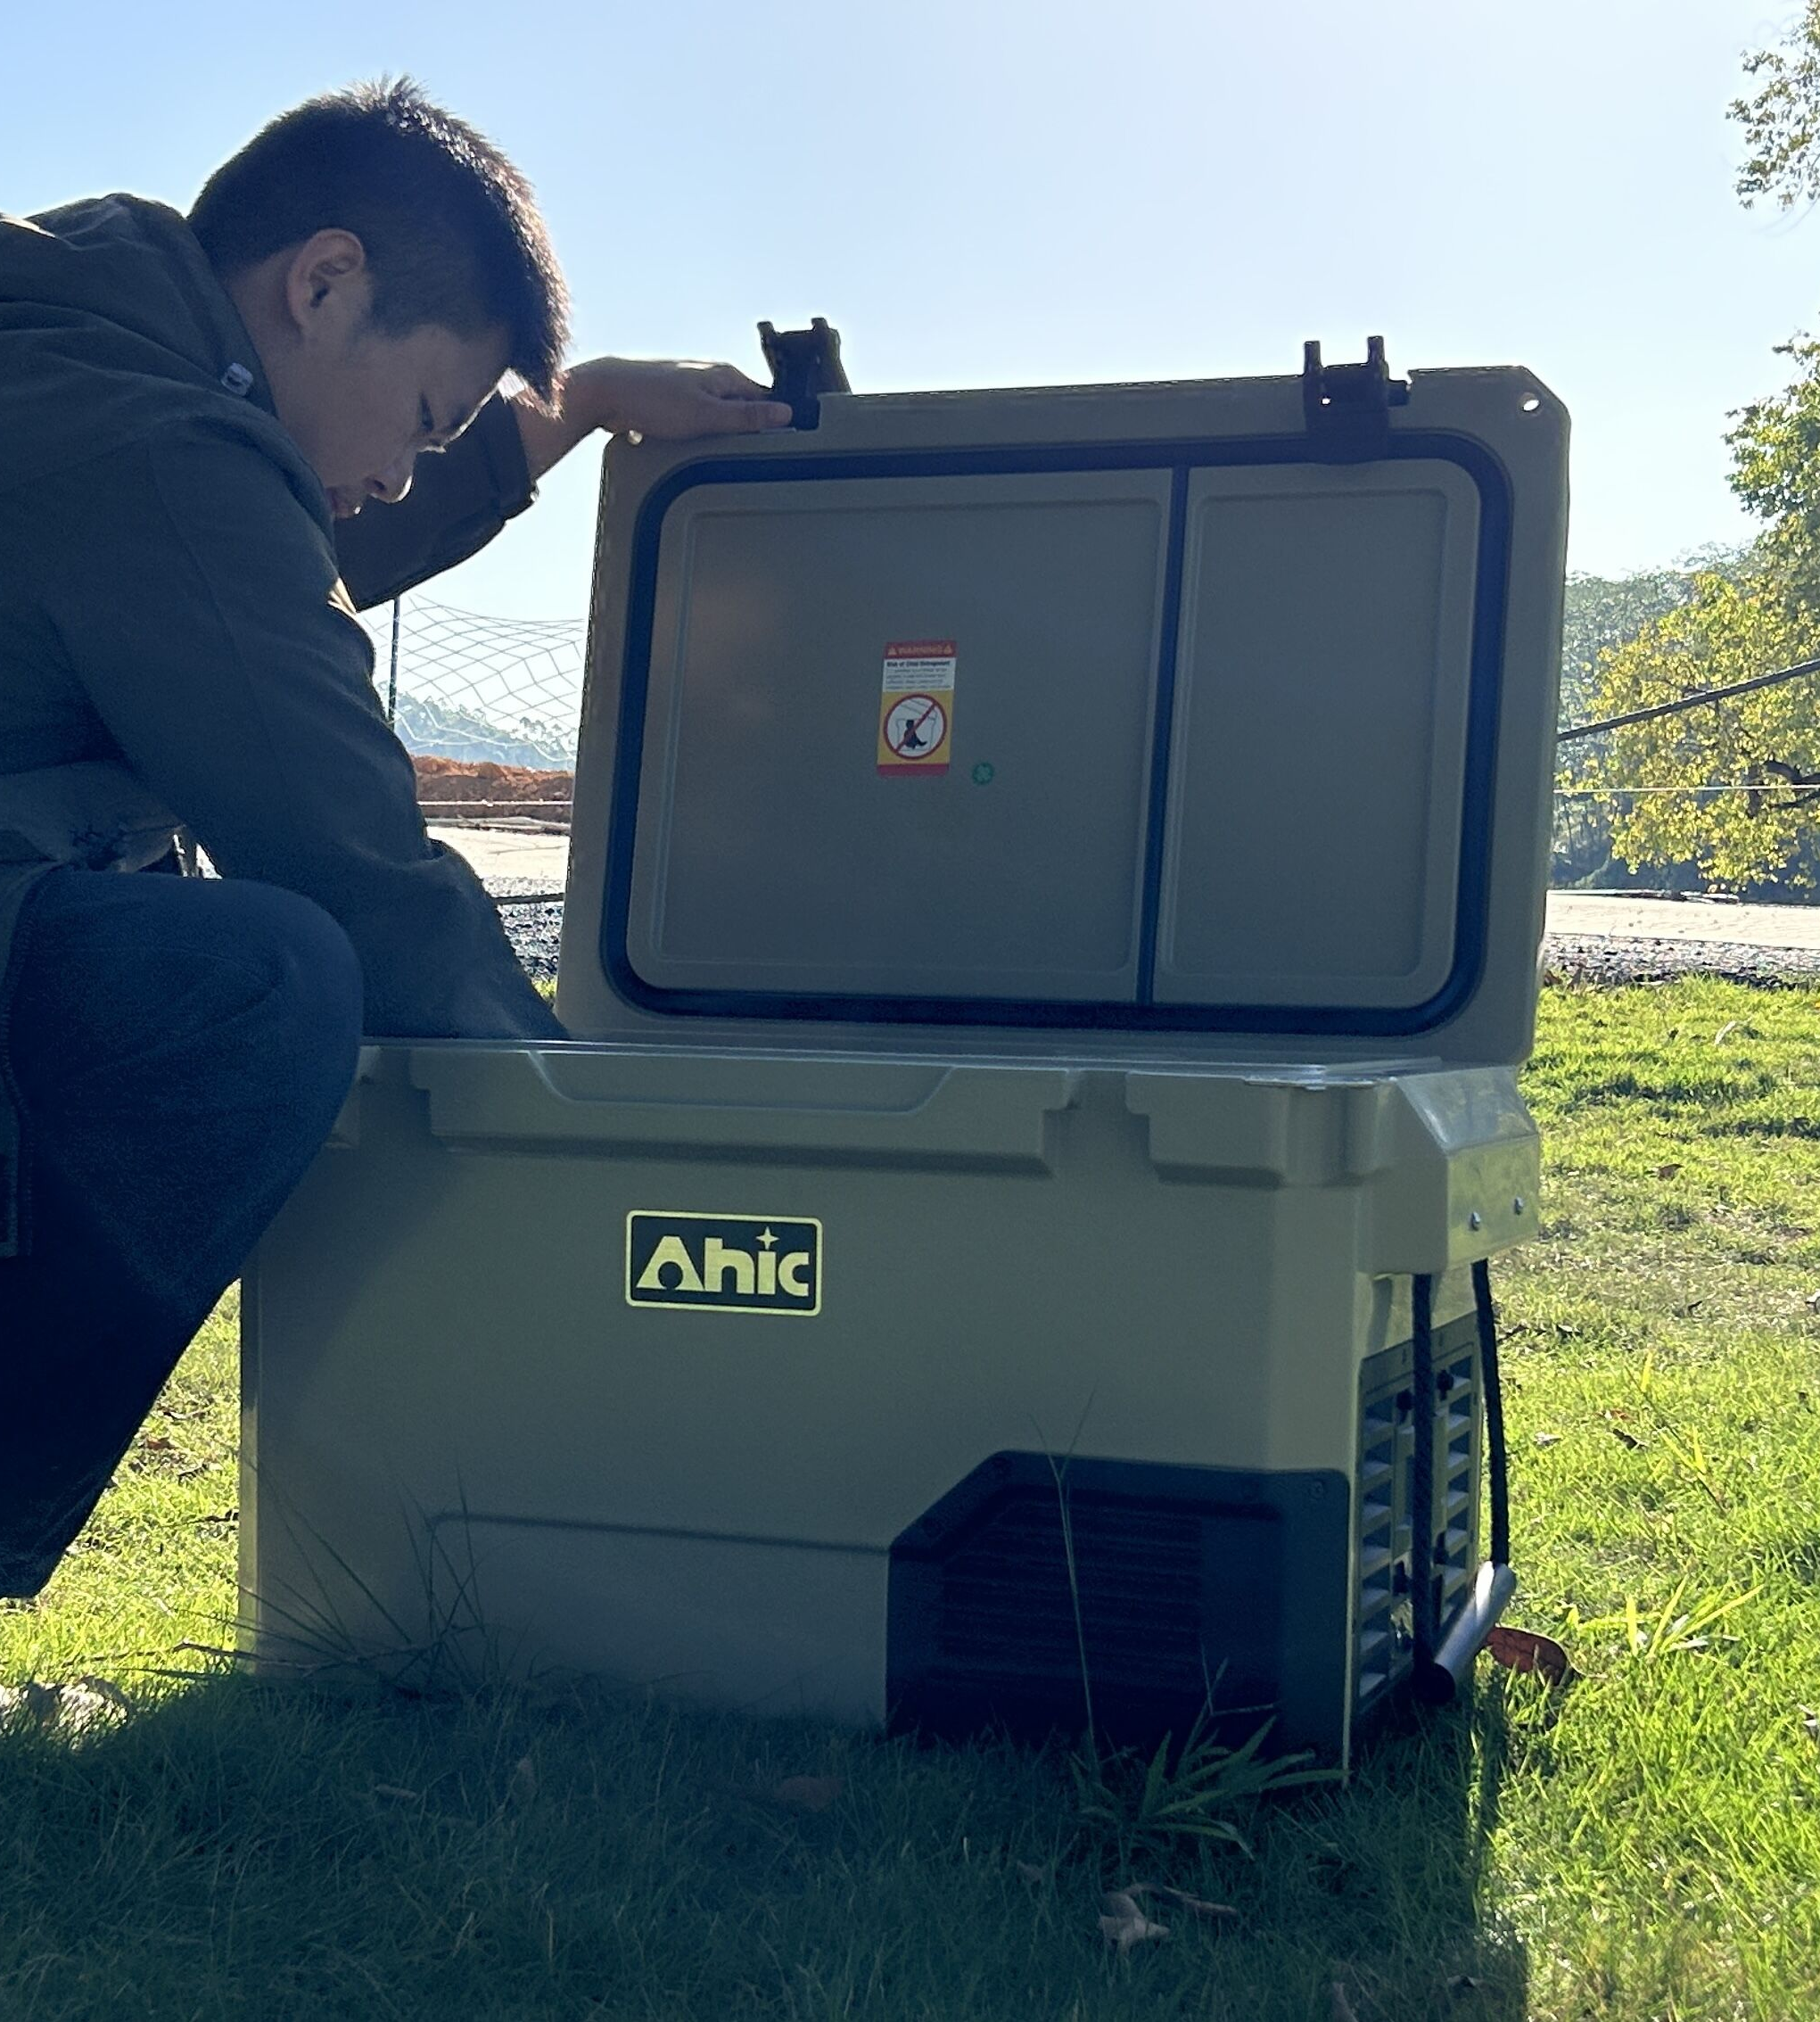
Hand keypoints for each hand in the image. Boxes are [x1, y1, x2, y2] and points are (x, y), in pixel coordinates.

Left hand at [572, 356, 793, 442]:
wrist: (606, 394)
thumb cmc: (651, 400)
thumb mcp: (707, 415)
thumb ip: (747, 417)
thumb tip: (784, 413)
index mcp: (724, 376)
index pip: (765, 399)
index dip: (775, 421)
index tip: (784, 443)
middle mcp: (710, 378)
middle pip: (743, 408)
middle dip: (749, 431)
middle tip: (751, 456)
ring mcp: (691, 389)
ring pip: (720, 416)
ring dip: (723, 435)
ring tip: (722, 454)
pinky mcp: (674, 402)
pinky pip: (699, 422)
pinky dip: (701, 436)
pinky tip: (695, 448)